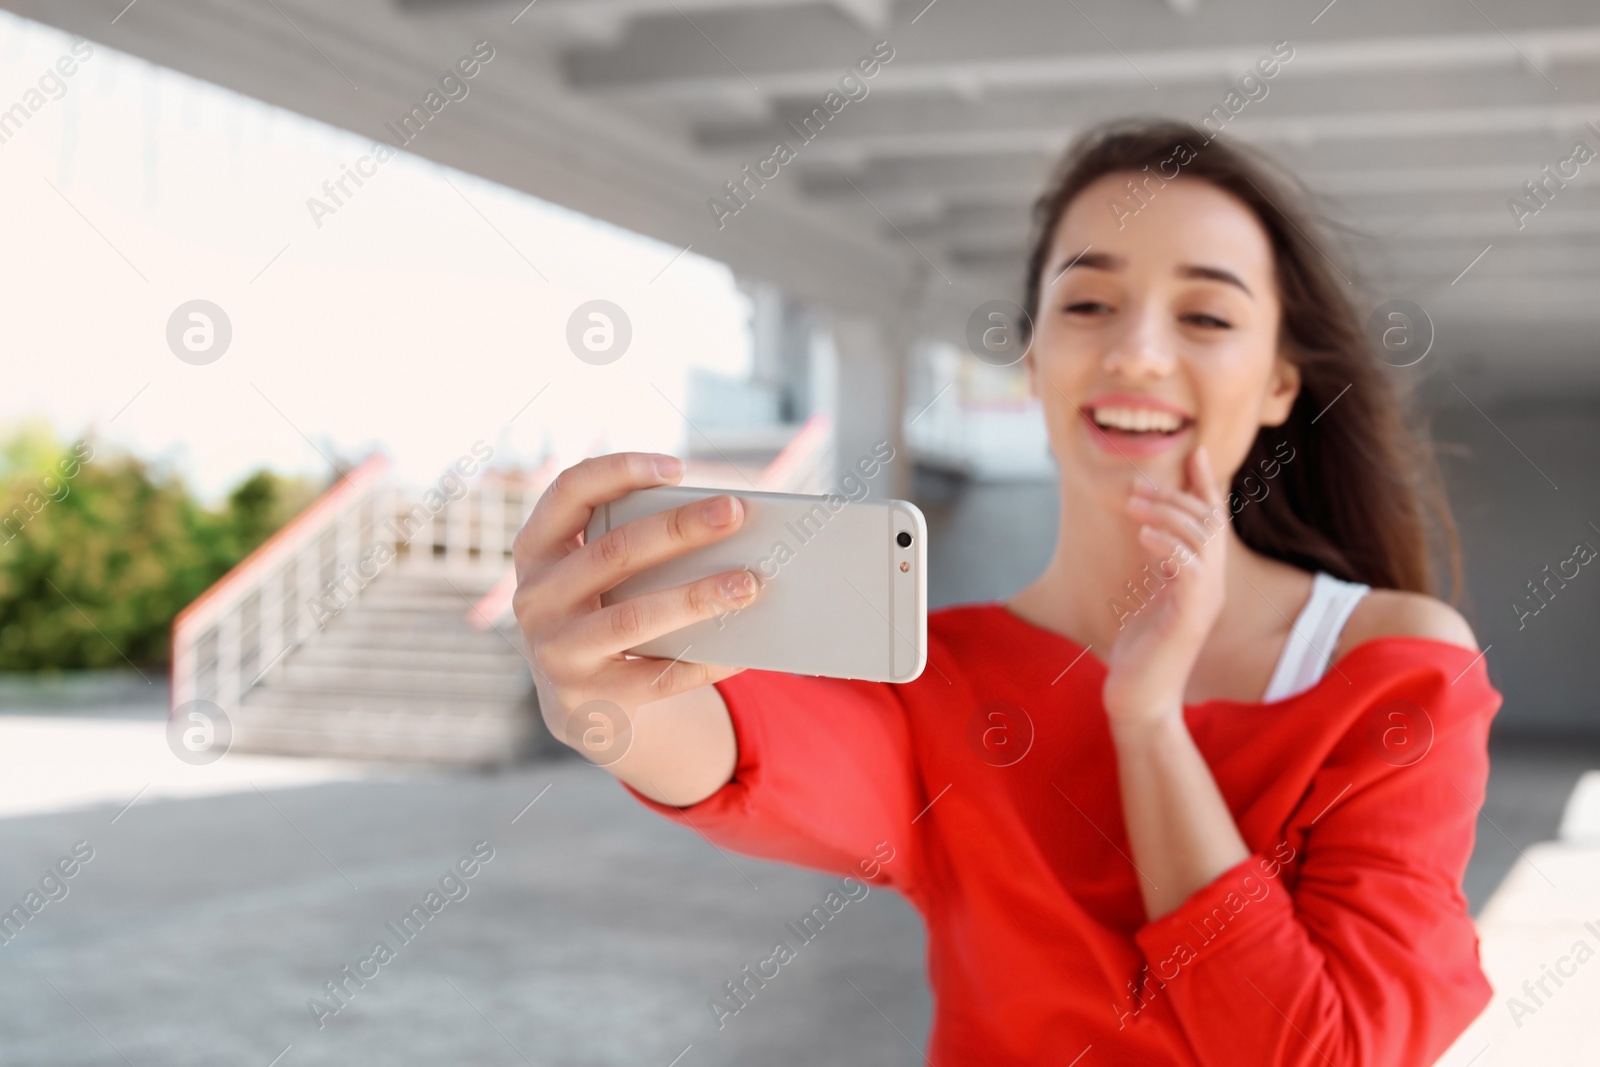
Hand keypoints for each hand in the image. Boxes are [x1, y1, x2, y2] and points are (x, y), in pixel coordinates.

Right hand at [510, 453, 762, 749]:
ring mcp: (557, 652)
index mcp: (538, 550)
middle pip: (614, 551)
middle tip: (735, 511)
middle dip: (680, 528)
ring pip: (634, 617)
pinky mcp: (588, 699)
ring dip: (697, 597)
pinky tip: (741, 652)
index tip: (677, 466)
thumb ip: (634, 546)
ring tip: (749, 584)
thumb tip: (719, 524)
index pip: (570, 491)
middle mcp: (537, 598)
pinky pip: (656, 678)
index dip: (620, 470)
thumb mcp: (597, 576)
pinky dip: (703, 662)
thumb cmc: (604, 613)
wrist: (578, 703)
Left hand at [1102, 445, 1229, 727]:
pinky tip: (1145, 538)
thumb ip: (1161, 569)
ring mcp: (1204, 602)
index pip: (1212, 523)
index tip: (1197, 452)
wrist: (1140, 699)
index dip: (1207, 486)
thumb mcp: (1151, 599)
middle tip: (1136, 487)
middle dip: (1175, 496)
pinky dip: (1169, 548)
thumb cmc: (1141, 653)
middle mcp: (1211, 586)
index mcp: (1203, 579)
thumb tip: (1155, 534)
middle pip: (1207, 523)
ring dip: (1167, 515)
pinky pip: (1189, 571)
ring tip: (1134, 506)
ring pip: (1201, 541)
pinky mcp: (1189, 618)